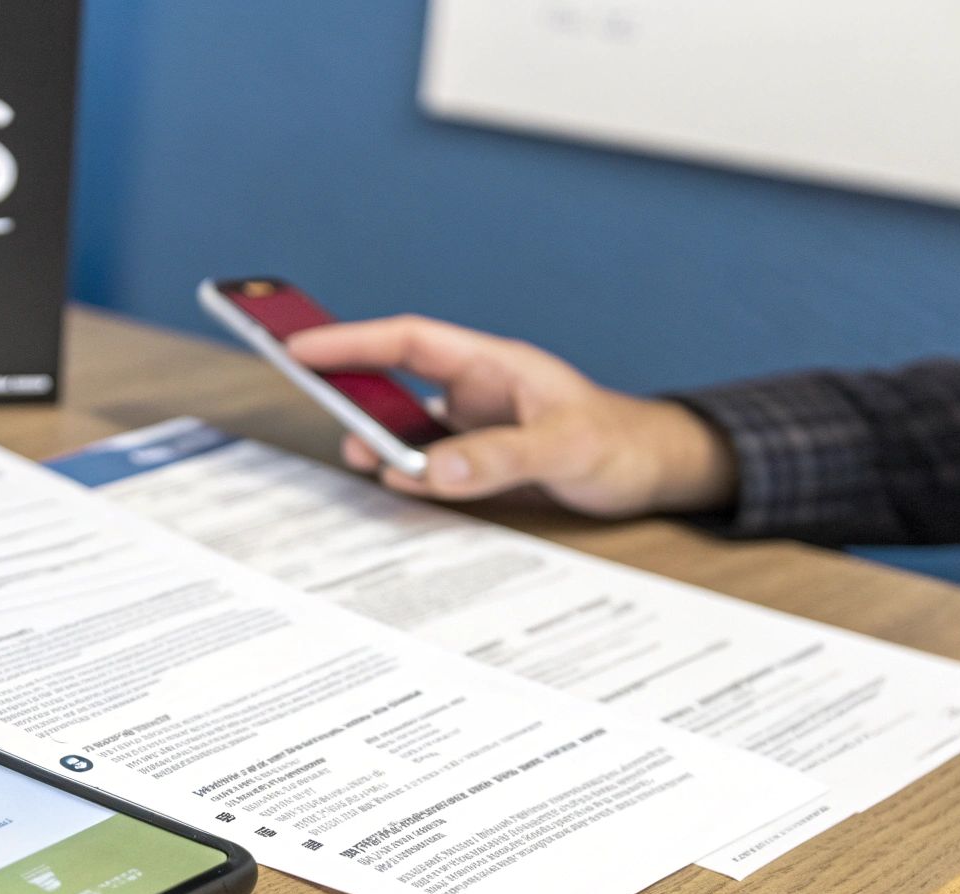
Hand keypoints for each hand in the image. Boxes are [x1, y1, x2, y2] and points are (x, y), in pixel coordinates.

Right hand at [285, 316, 737, 518]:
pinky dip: (409, 476)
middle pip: (397, 381)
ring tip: (359, 458)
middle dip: (352, 389)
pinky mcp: (483, 464)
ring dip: (381, 442)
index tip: (300, 347)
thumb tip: (432, 471)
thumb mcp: (566, 448)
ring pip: (410, 429)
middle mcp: (479, 393)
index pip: (408, 341)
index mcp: (495, 366)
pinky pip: (431, 466)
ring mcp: (477, 428)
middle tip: (307, 396)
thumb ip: (500, 458)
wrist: (658, 474)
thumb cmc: (624, 442)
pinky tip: (399, 487)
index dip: (352, 341)